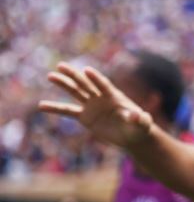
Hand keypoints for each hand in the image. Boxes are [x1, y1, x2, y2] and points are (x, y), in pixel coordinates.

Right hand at [39, 64, 156, 150]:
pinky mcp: (85, 117)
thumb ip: (141, 119)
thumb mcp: (143, 124)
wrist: (132, 135)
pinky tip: (42, 105)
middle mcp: (101, 98)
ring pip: (76, 92)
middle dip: (74, 75)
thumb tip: (135, 115)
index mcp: (115, 97)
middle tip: (60, 66)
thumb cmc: (141, 128)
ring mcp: (92, 106)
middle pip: (86, 84)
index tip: (87, 70)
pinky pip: (68, 111)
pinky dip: (55, 108)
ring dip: (63, 84)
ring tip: (50, 76)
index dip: (96, 78)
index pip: (104, 85)